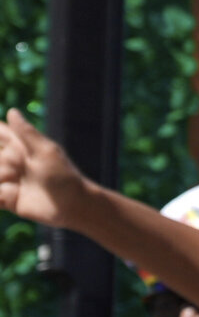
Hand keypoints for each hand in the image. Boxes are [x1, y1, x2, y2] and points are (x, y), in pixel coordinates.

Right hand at [0, 109, 96, 229]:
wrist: (74, 206)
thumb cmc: (64, 175)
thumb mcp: (46, 151)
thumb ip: (27, 133)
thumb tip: (12, 111)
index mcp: (21, 147)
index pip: (1, 134)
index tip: (11, 150)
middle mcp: (12, 162)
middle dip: (3, 164)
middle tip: (17, 169)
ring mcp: (9, 180)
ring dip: (2, 175)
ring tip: (14, 179)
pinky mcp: (7, 198)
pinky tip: (10, 192)